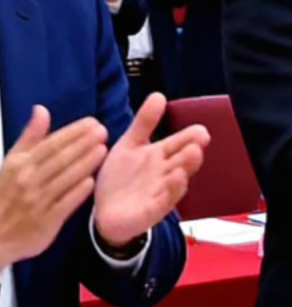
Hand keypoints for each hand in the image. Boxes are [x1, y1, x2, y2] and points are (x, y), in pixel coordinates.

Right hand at [0, 107, 107, 271]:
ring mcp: (39, 201)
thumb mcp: (12, 160)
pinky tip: (91, 181)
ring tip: (102, 149)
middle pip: (60, 159)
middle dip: (83, 143)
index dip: (72, 133)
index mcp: (21, 163)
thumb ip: (30, 136)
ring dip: (85, 163)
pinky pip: (64, 204)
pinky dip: (78, 192)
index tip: (91, 122)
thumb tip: (41, 109)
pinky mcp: (47, 222)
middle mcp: (30, 180)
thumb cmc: (7, 191)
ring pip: (65, 179)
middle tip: (102, 130)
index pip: (51, 144)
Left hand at [93, 93, 209, 247]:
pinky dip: (168, 193)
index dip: (189, 138)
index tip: (200, 130)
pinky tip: (174, 182)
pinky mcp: (149, 211)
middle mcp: (164, 174)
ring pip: (176, 182)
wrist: (105, 211)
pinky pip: (162, 202)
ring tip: (192, 156)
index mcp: (159, 157)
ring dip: (183, 170)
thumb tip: (159, 95)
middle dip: (190, 153)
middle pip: (181, 162)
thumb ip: (145, 121)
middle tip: (200, 141)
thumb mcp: (130, 144)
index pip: (179, 144)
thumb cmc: (123, 177)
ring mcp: (159, 193)